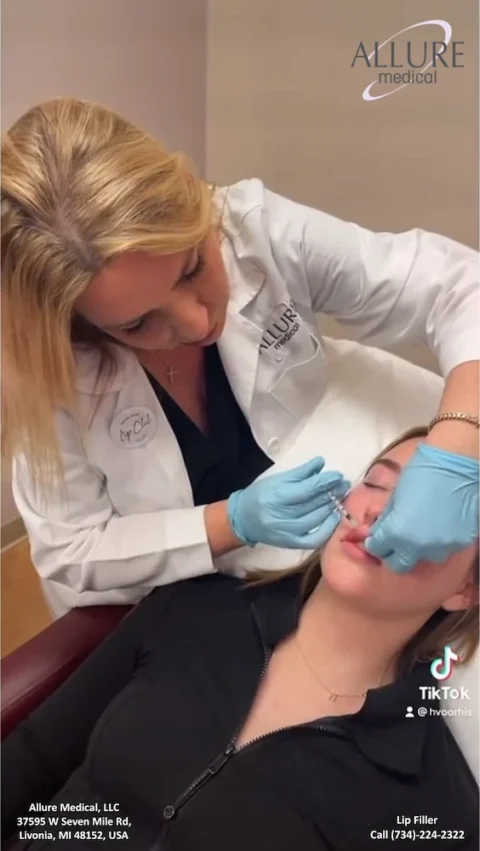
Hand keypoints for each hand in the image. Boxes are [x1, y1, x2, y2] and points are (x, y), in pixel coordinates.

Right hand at [227, 457, 349, 548]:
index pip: (307, 489)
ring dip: (332, 507)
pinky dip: (327, 528)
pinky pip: (314, 538)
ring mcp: (287, 532)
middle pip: (314, 504)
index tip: (338, 475)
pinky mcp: (291, 544)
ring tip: (341, 496)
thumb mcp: (276, 479)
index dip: (325, 482)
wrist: (242, 520)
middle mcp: (282, 516)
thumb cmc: (259, 495)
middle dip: (332, 492)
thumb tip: (321, 463)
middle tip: (344, 484)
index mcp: (276, 496)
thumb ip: (300, 472)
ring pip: (316, 519)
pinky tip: (334, 517)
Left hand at [364, 444, 479, 572]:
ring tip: (420, 529)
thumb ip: (385, 520)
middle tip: (394, 541)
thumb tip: (378, 532)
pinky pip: (443, 549)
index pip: (377, 550)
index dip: (375, 542)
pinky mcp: (460, 544)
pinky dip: (437, 541)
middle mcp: (418, 547)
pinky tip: (439, 524)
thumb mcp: (394, 497)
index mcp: (396, 533)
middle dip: (393, 554)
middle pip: (399, 565)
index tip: (377, 536)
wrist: (455, 465)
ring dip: (417, 548)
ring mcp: (441, 548)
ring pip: (423, 558)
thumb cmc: (420, 474)